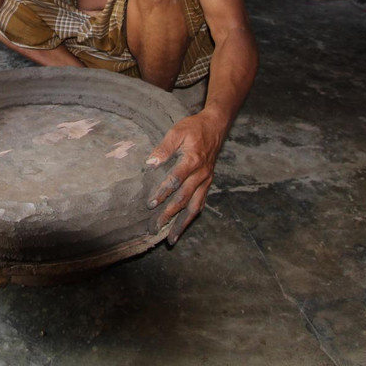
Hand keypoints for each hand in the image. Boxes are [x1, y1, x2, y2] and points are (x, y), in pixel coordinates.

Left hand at [145, 112, 227, 244]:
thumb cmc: (194, 128)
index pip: (176, 180)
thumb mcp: (177, 131)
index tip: (150, 204)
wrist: (216, 126)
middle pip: (183, 199)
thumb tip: (150, 163)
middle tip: (155, 227)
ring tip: (171, 239)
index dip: (163, 193)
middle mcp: (201, 174)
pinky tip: (183, 226)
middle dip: (169, 215)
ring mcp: (206, 181)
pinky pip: (200, 203)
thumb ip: (164, 148)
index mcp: (193, 161)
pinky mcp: (207, 183)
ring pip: (194, 207)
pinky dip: (191, 216)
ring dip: (182, 224)